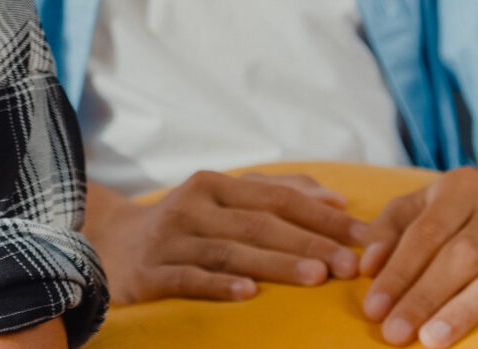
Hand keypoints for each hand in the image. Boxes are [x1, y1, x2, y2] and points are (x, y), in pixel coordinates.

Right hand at [86, 171, 366, 303]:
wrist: (112, 244)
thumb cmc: (186, 223)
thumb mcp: (223, 198)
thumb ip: (278, 191)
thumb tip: (338, 198)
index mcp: (212, 184)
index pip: (276, 196)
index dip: (322, 215)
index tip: (365, 237)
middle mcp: (190, 206)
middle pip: (258, 223)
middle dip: (308, 242)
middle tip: (350, 264)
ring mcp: (169, 239)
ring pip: (229, 250)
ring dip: (274, 263)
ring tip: (316, 276)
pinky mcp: (150, 272)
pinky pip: (189, 278)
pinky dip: (218, 285)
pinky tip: (248, 294)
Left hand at [359, 161, 477, 346]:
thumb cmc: (464, 205)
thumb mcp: (423, 202)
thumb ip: (391, 229)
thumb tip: (367, 267)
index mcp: (460, 188)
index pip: (424, 234)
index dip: (398, 272)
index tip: (374, 308)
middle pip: (460, 256)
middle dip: (424, 297)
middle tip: (395, 332)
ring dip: (466, 310)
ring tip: (432, 340)